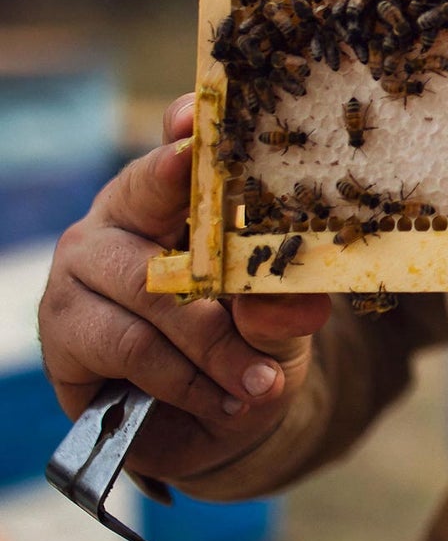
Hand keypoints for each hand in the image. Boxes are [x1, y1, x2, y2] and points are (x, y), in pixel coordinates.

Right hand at [38, 94, 331, 484]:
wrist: (212, 421)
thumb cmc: (248, 343)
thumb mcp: (281, 322)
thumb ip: (283, 309)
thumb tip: (292, 302)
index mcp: (177, 193)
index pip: (179, 147)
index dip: (187, 132)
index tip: (198, 120)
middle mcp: (123, 214)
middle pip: (153, 199)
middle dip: (211, 247)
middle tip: (242, 276)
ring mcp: (83, 266)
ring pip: (153, 292)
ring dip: (214, 346)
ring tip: (258, 382)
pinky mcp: (62, 326)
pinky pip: (131, 346)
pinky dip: (183, 378)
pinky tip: (218, 399)